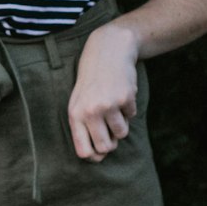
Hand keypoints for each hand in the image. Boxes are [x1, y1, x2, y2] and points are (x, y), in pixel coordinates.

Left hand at [67, 22, 139, 162]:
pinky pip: (132, 116)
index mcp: (74, 113)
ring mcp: (108, 105)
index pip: (83, 152)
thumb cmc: (91, 78)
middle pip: (105, 148)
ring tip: (114, 105)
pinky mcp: (125, 98)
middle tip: (110, 126)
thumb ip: (84, 126)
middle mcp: (90, 111)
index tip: (99, 150)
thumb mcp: (78, 99)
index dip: (94, 155)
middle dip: (111, 142)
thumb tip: (98, 157)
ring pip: (122, 134)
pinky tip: (121, 92)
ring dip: (121, 123)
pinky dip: (129, 108)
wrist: (108, 48)